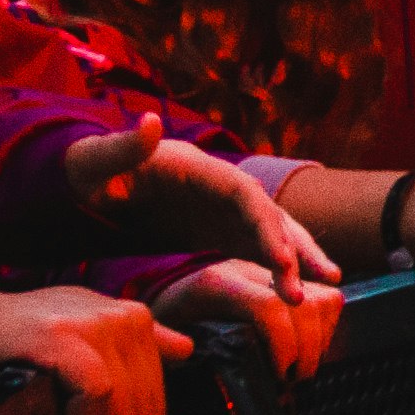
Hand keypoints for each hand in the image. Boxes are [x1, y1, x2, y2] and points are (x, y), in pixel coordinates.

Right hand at [0, 283, 186, 414]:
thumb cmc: (30, 332)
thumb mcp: (90, 324)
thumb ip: (138, 340)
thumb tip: (185, 351)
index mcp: (137, 319)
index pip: (157, 396)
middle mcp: (126, 319)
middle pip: (144, 406)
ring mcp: (99, 326)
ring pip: (124, 405)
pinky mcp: (68, 339)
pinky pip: (97, 394)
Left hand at [62, 113, 341, 297]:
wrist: (85, 186)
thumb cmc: (85, 172)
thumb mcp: (94, 162)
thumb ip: (121, 148)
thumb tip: (146, 122)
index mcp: (197, 169)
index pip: (244, 195)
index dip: (265, 224)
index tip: (280, 259)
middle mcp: (219, 187)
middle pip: (269, 214)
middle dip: (296, 245)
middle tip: (322, 280)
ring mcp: (220, 211)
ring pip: (271, 232)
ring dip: (298, 257)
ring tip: (329, 286)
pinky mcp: (216, 232)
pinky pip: (255, 250)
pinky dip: (278, 268)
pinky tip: (295, 292)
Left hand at [159, 255, 345, 384]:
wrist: (165, 297)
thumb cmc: (160, 322)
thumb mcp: (158, 334)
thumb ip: (171, 346)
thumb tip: (195, 361)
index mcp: (216, 284)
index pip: (269, 307)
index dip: (285, 344)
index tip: (280, 376)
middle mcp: (249, 271)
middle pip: (305, 302)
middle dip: (309, 348)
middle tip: (295, 380)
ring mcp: (271, 274)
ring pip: (322, 296)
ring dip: (322, 337)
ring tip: (303, 368)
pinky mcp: (284, 283)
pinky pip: (323, 296)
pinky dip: (326, 326)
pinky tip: (308, 350)